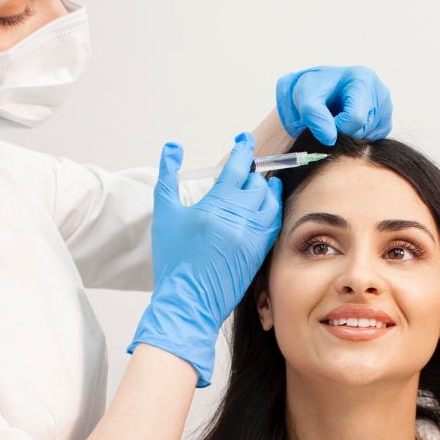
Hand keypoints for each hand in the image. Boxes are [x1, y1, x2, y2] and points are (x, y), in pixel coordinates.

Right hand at [129, 133, 282, 386]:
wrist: (188, 299)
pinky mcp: (260, 252)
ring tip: (261, 183)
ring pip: (270, 201)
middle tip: (245, 169)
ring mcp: (254, 235)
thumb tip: (173, 147)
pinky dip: (272, 210)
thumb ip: (168, 177)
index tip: (245, 140)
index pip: (238, 167)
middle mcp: (240, 217)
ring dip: (266, 189)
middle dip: (251, 172)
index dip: (244, 150)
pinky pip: (274, 223)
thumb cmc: (173, 258)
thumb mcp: (165, 214)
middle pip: (257, 183)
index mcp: (217, 204)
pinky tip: (267, 207)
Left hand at [275, 65, 392, 143]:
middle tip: (330, 118)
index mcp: (364, 79)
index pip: (356, 118)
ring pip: (368, 138)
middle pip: (363, 130)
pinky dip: (358, 138)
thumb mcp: (306, 98)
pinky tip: (348, 124)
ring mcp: (386, 108)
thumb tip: (330, 139)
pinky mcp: (385, 122)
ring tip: (339, 117)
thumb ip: (314, 117)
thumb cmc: (314, 90)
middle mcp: (380, 92)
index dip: (337, 126)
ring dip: (349, 135)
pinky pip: (372, 141)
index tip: (325, 119)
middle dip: (343, 131)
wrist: (320, 90)